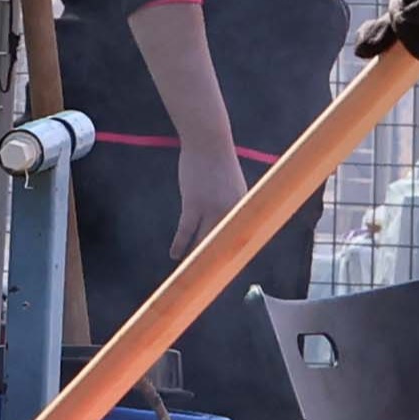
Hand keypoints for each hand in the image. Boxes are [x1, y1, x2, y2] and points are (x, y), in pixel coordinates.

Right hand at [167, 145, 250, 264]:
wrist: (208, 141)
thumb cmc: (218, 161)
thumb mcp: (232, 184)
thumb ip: (232, 204)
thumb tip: (226, 222)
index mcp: (243, 206)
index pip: (240, 238)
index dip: (233, 255)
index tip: (227, 271)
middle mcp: (231, 211)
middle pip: (223, 244)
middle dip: (216, 262)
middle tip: (210, 279)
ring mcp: (212, 208)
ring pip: (204, 241)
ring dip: (196, 258)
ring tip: (189, 271)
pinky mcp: (193, 204)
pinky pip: (186, 231)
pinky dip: (180, 244)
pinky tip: (175, 254)